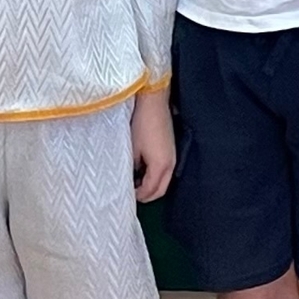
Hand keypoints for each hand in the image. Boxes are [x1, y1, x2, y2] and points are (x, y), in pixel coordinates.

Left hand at [129, 87, 174, 202]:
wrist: (153, 102)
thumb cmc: (140, 123)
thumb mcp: (132, 148)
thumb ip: (133, 168)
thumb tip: (131, 177)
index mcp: (161, 166)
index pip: (151, 191)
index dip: (137, 196)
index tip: (125, 196)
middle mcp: (171, 164)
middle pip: (161, 190)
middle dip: (147, 195)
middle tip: (131, 194)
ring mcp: (173, 156)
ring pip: (164, 181)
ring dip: (151, 185)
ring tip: (135, 183)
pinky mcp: (171, 149)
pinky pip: (165, 170)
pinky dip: (155, 175)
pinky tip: (142, 170)